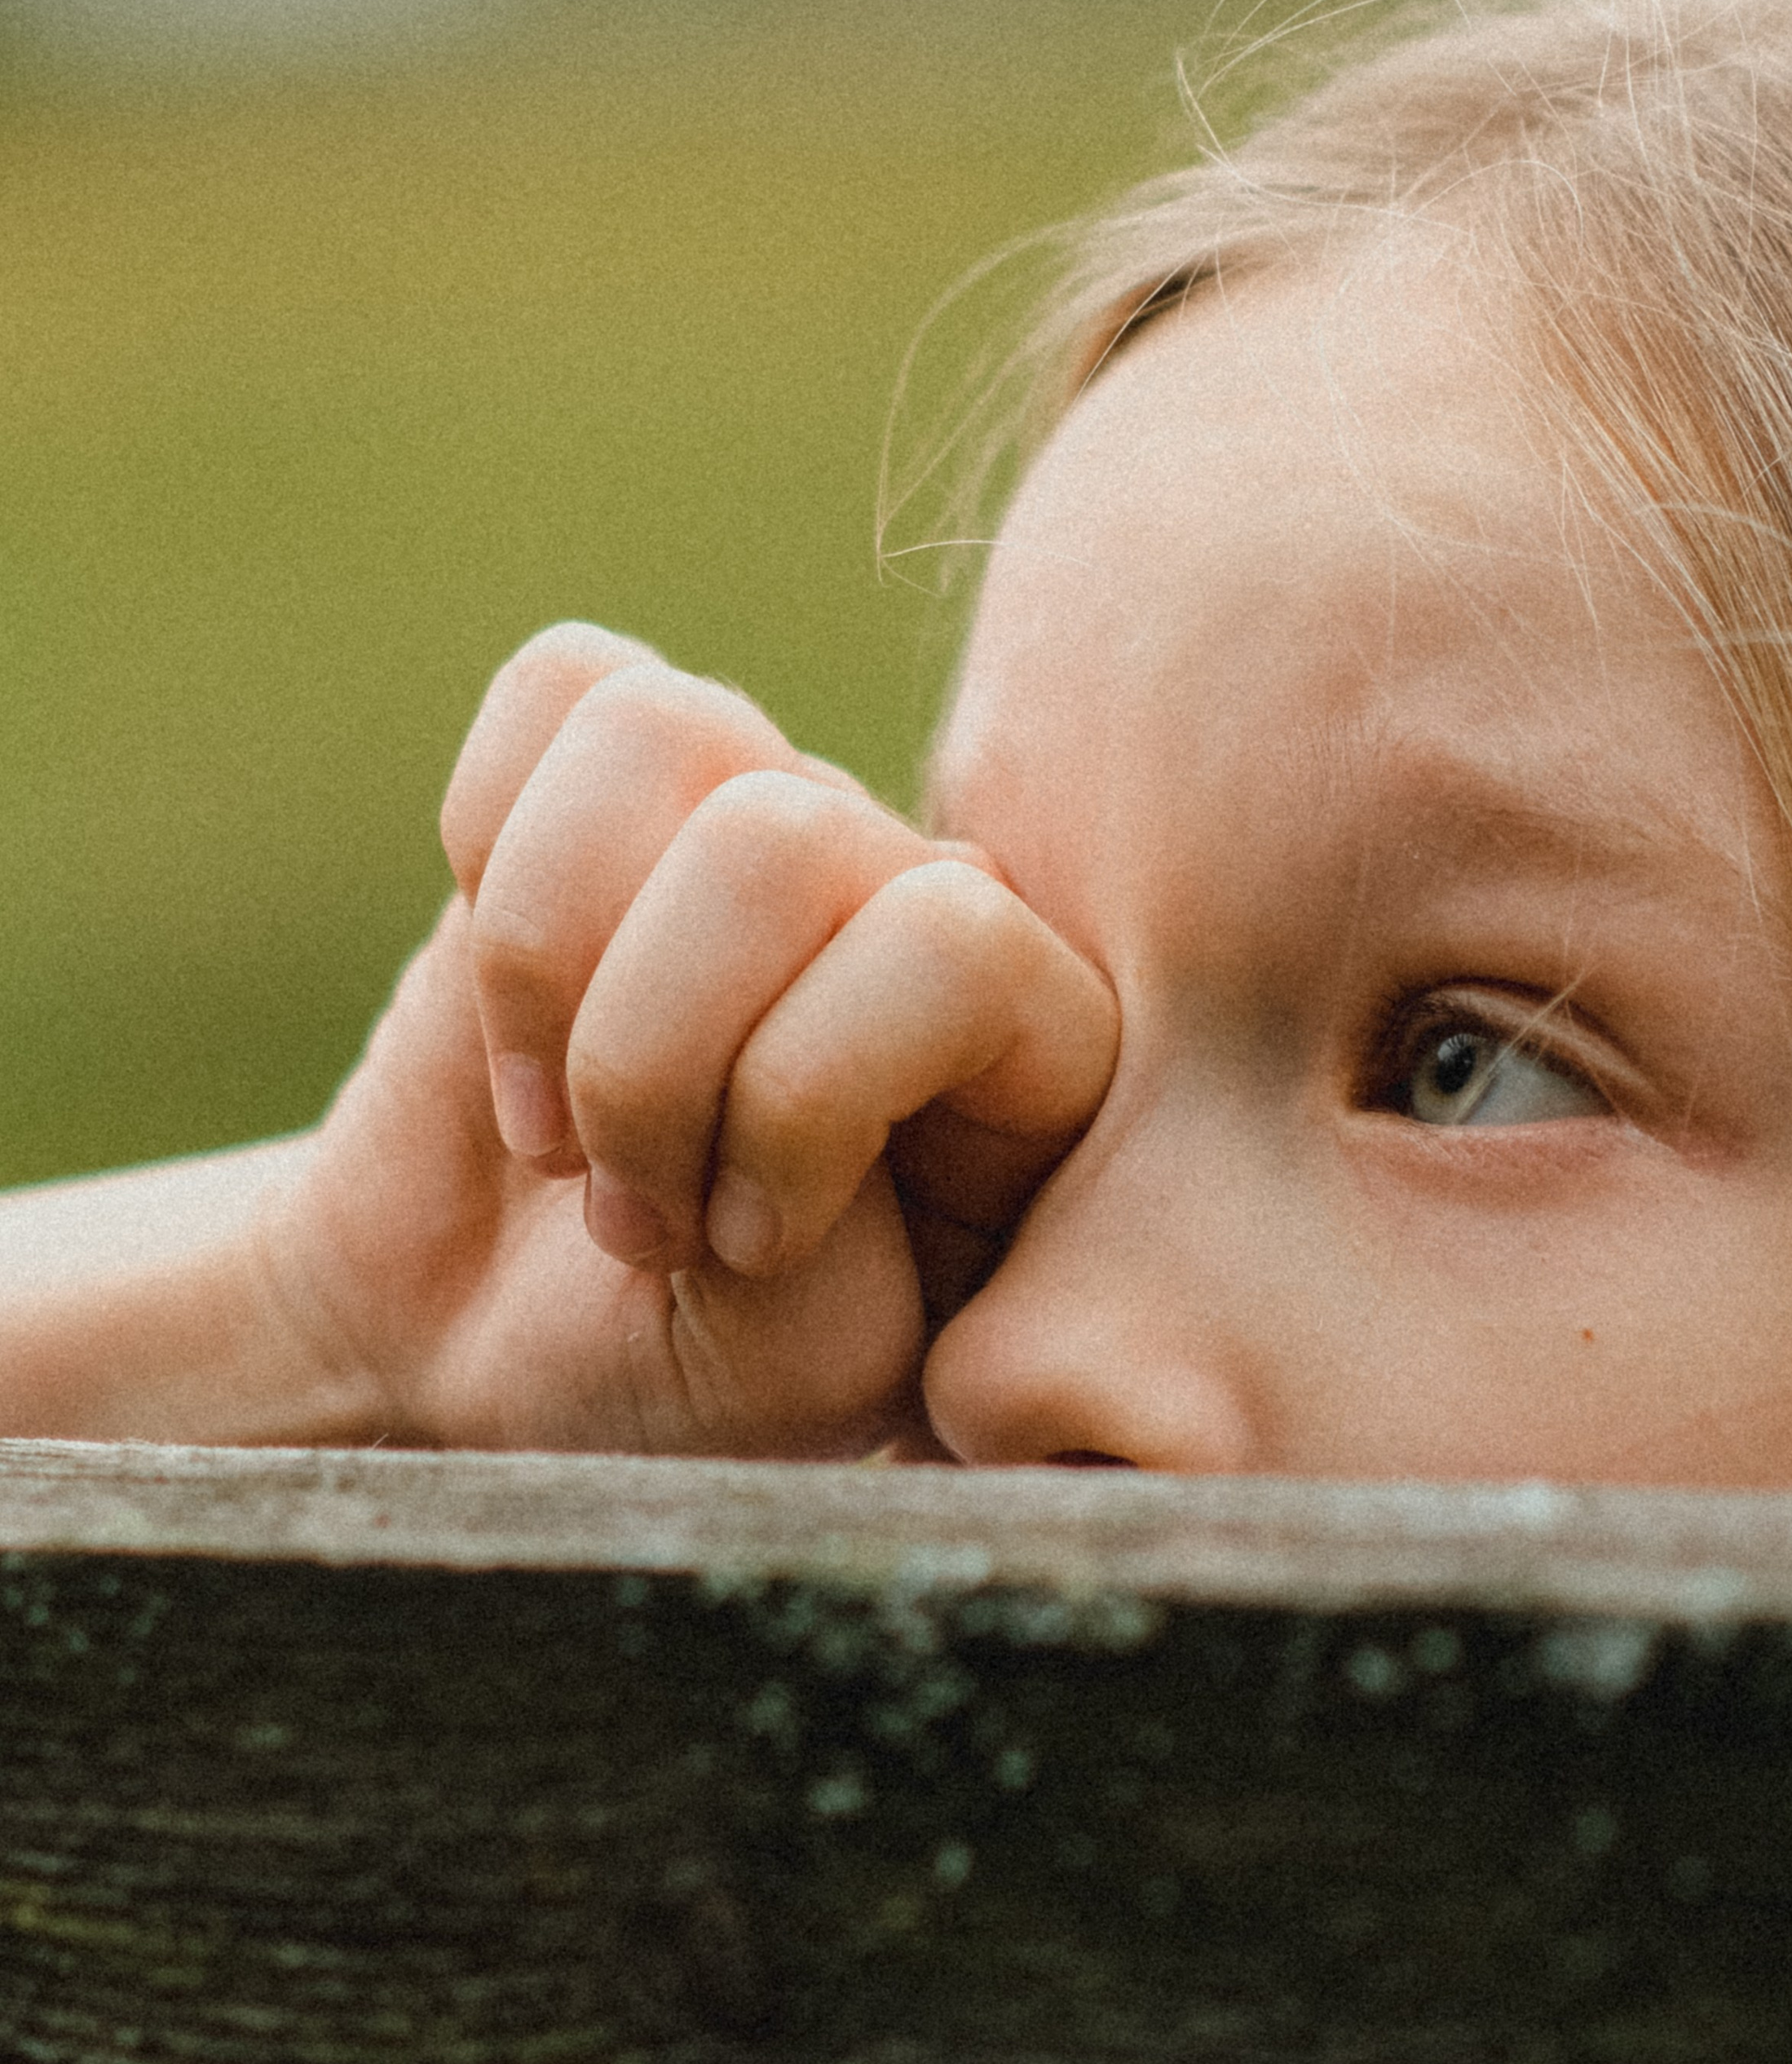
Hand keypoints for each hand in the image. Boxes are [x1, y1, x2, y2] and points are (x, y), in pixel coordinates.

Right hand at [262, 626, 1116, 1456]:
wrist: (487, 1363)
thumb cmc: (682, 1381)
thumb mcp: (808, 1372)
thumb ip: (855, 1222)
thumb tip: (845, 1014)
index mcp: (1033, 1044)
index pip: (944, 938)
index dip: (796, 1099)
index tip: (737, 1253)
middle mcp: (915, 896)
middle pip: (786, 838)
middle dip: (650, 1056)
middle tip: (627, 1211)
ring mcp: (768, 821)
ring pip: (667, 730)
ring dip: (550, 960)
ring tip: (555, 1123)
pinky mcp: (617, 786)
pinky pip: (562, 683)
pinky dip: (488, 846)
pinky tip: (504, 1003)